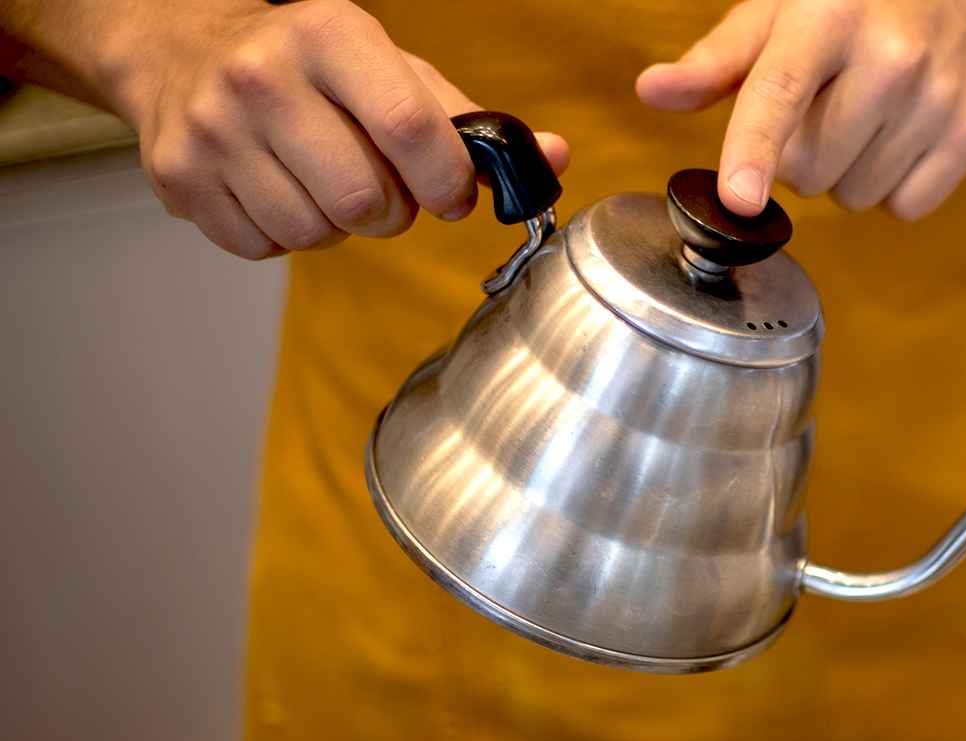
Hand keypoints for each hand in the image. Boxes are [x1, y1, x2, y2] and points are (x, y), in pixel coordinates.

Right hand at [106, 0, 567, 258]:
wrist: (183, 51)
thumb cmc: (313, 67)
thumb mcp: (393, 70)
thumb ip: (471, 123)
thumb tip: (553, 159)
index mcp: (329, 36)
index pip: (410, 130)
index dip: (447, 181)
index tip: (453, 194)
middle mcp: (262, 77)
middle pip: (366, 199)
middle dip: (392, 209)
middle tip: (380, 185)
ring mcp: (213, 129)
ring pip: (317, 231)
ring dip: (339, 225)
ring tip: (324, 181)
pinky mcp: (180, 178)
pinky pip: (267, 246)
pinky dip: (287, 235)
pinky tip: (280, 189)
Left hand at [636, 0, 965, 220]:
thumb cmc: (854, 4)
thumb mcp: (779, 13)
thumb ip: (717, 61)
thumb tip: (653, 91)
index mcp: (830, 16)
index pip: (781, 93)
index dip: (755, 150)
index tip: (741, 197)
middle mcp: (892, 55)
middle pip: (810, 167)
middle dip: (799, 157)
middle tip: (821, 109)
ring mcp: (938, 97)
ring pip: (854, 194)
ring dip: (845, 174)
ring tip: (864, 118)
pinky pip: (904, 206)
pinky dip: (891, 187)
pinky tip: (897, 136)